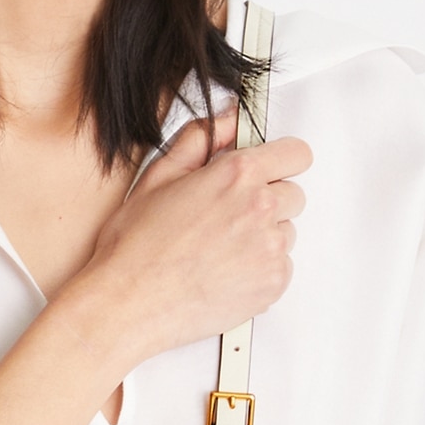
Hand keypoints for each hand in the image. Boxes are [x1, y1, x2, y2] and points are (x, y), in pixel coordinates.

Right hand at [58, 111, 311, 366]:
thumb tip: (229, 121)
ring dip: (263, 236)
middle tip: (228, 217)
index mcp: (237, 176)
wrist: (129, 302)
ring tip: (220, 249)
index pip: (295, 154)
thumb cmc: (137, 247)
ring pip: (286, 232)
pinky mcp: (272, 283)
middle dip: (267, 200)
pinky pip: (281, 267)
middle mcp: (261, 209)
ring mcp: (270, 249)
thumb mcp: (159, 176)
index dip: (281, 161)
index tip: (269, 170)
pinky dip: (260, 268)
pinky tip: (224, 271)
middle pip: (293, 195)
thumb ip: (201, 139)